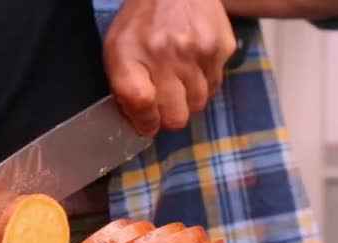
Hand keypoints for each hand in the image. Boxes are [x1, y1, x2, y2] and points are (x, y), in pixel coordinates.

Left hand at [104, 0, 235, 135]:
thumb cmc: (141, 21)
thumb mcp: (117, 49)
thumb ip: (124, 88)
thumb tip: (143, 124)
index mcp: (131, 55)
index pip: (142, 105)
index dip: (146, 122)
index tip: (148, 124)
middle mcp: (165, 55)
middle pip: (176, 117)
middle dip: (169, 115)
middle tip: (165, 101)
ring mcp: (197, 51)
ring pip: (199, 104)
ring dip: (188, 98)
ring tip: (179, 76)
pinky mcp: (221, 47)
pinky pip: (215, 84)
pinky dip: (205, 81)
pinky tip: (194, 62)